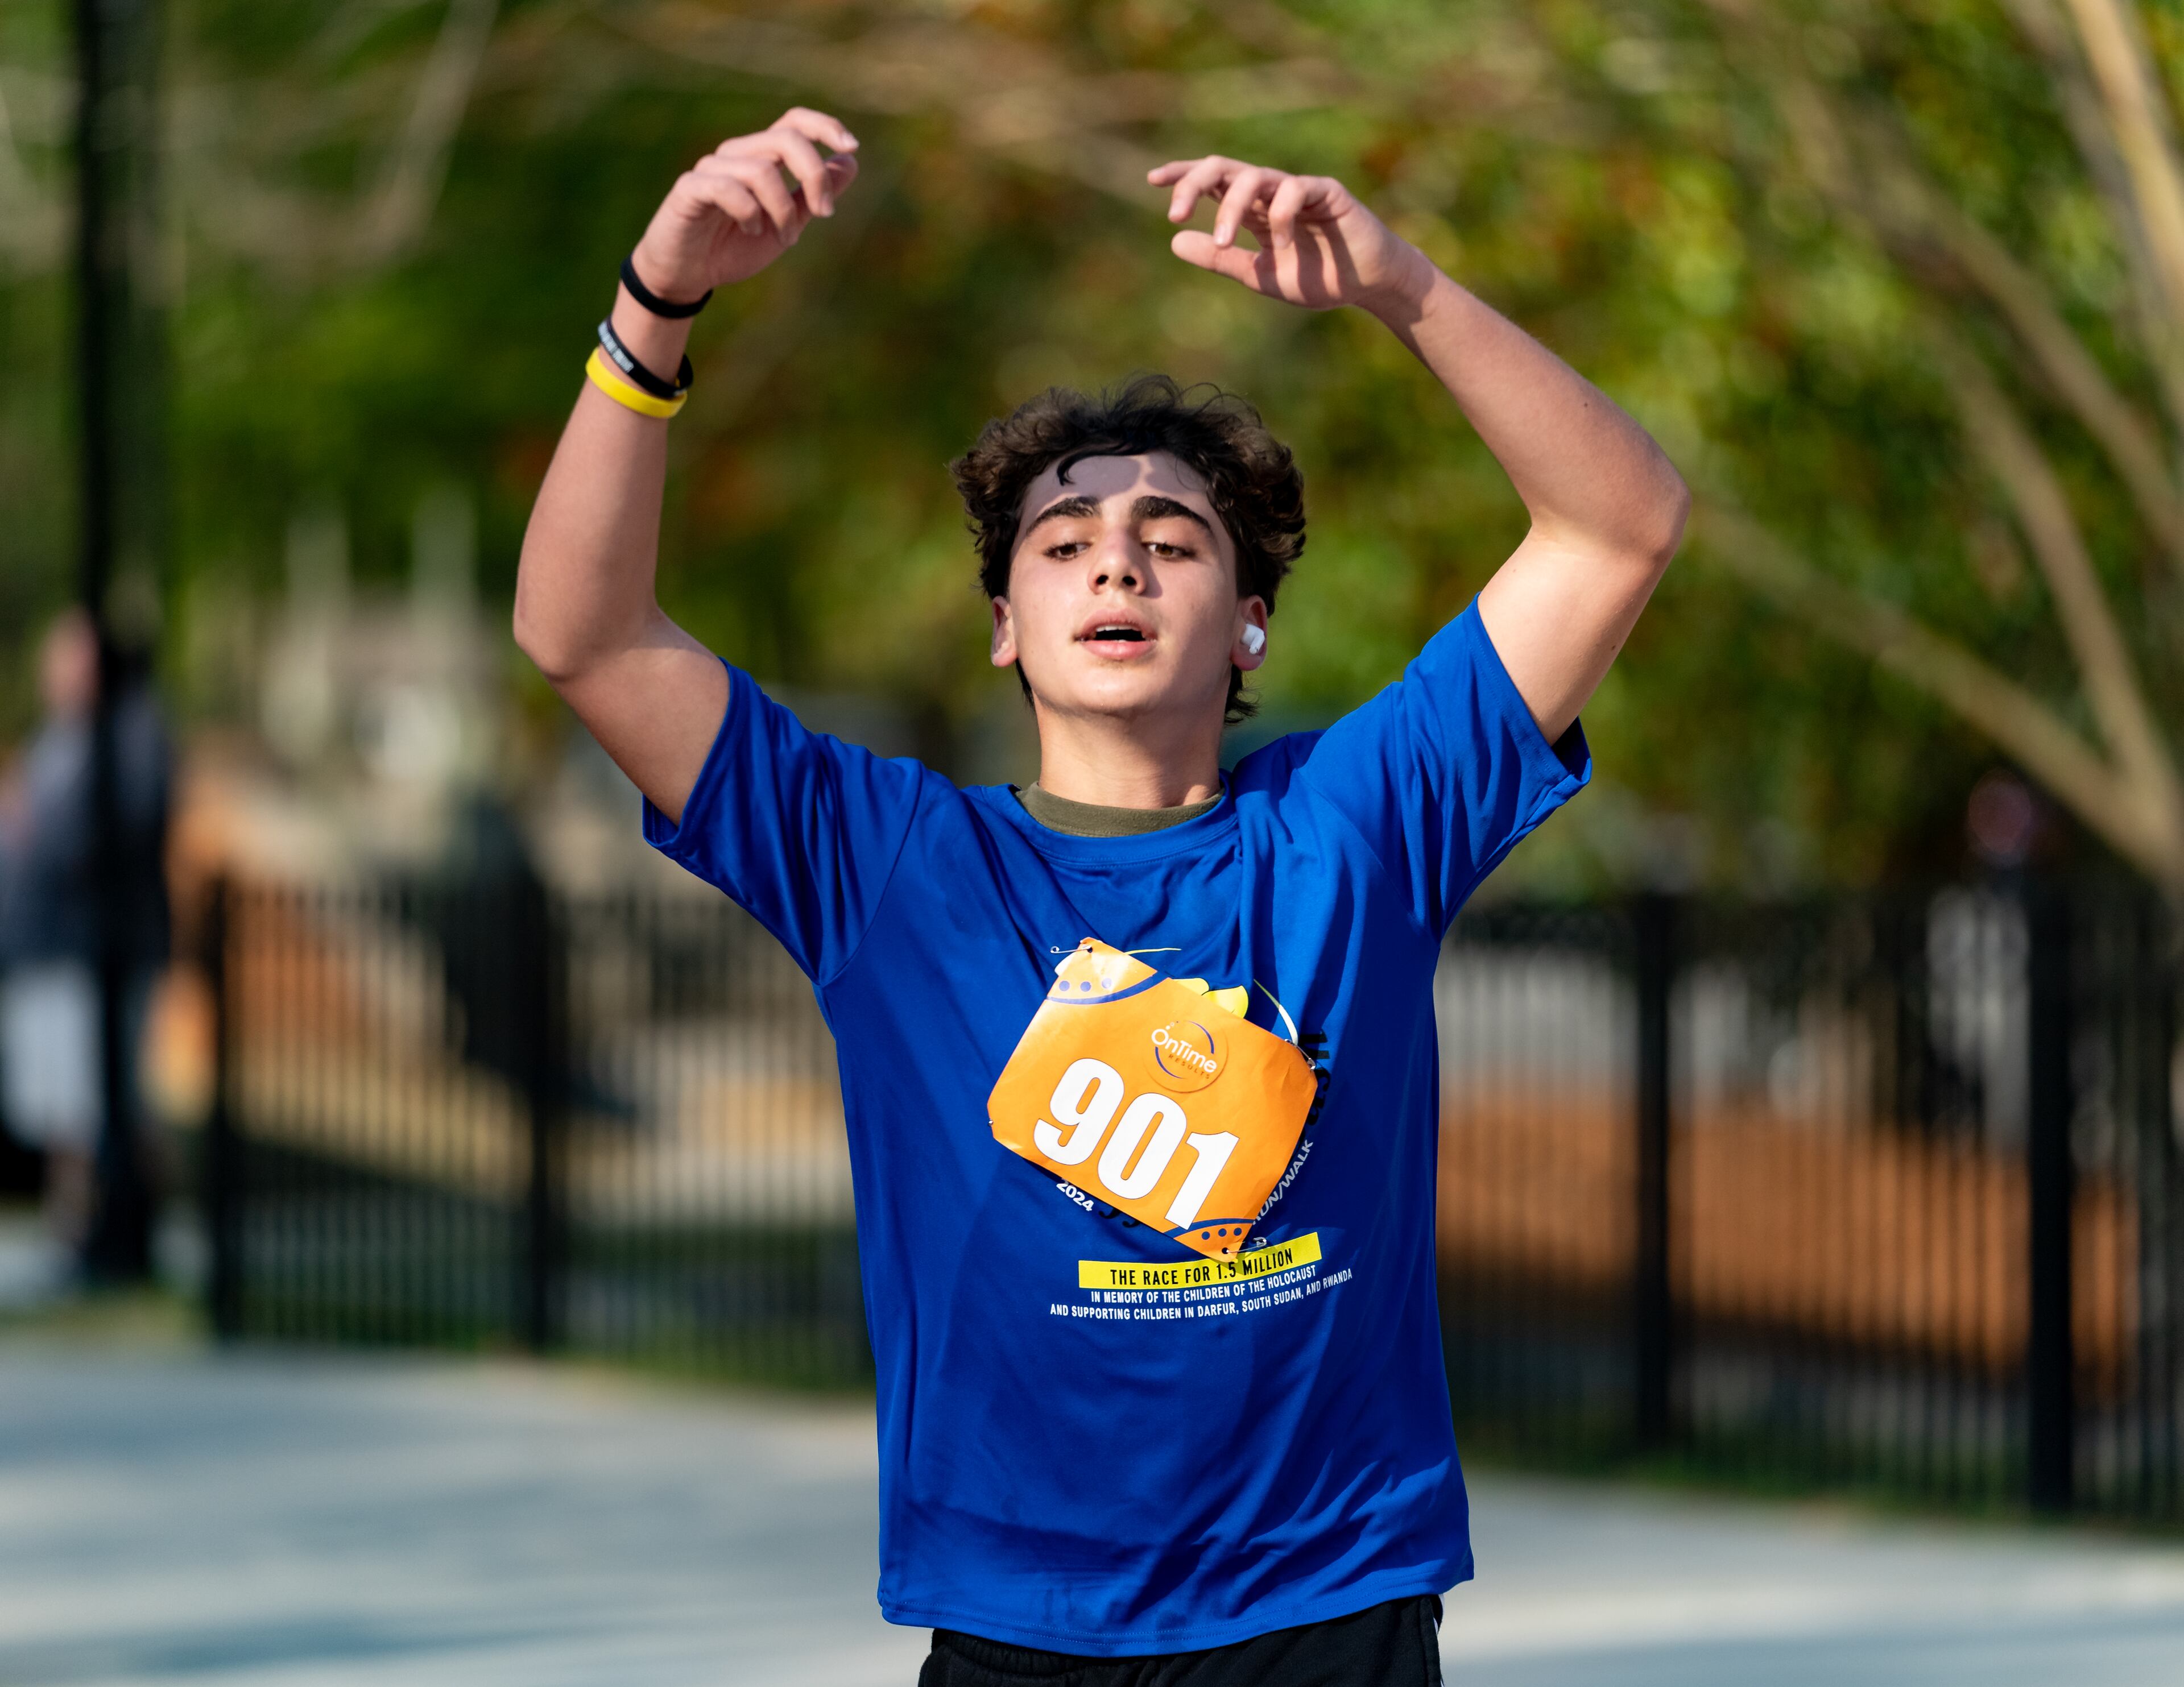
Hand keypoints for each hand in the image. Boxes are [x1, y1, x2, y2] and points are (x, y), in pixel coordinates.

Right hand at [628, 108, 859, 301]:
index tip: (851, 147)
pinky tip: (751, 230)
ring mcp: (711, 168)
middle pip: (785, 139)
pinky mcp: (690, 188)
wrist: (689, 274)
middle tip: (824, 213)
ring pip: (761, 169)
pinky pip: (727, 187)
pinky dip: (749, 212)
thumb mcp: (787, 223)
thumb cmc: (734, 246)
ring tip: (784, 238)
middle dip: (814, 176)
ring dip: (783, 210)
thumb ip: (814, 194)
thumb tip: (850, 161)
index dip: (824, 126)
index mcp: (761, 157)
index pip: (793, 123)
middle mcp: (737, 154)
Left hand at [1149, 157, 1434, 317]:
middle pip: (1224, 168)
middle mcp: (1270, 192)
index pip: (1212, 181)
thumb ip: (1220, 259)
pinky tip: (1281, 245)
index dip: (1183, 175)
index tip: (1152, 180)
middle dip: (1193, 183)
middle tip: (1174, 212)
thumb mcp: (1258, 275)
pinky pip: (1295, 190)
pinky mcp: (1327, 192)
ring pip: (1254, 176)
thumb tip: (1174, 241)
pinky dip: (1281, 215)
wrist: (1366, 285)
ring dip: (1230, 207)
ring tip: (1221, 240)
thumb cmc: (1318, 278)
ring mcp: (1298, 189)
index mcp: (1252, 208)